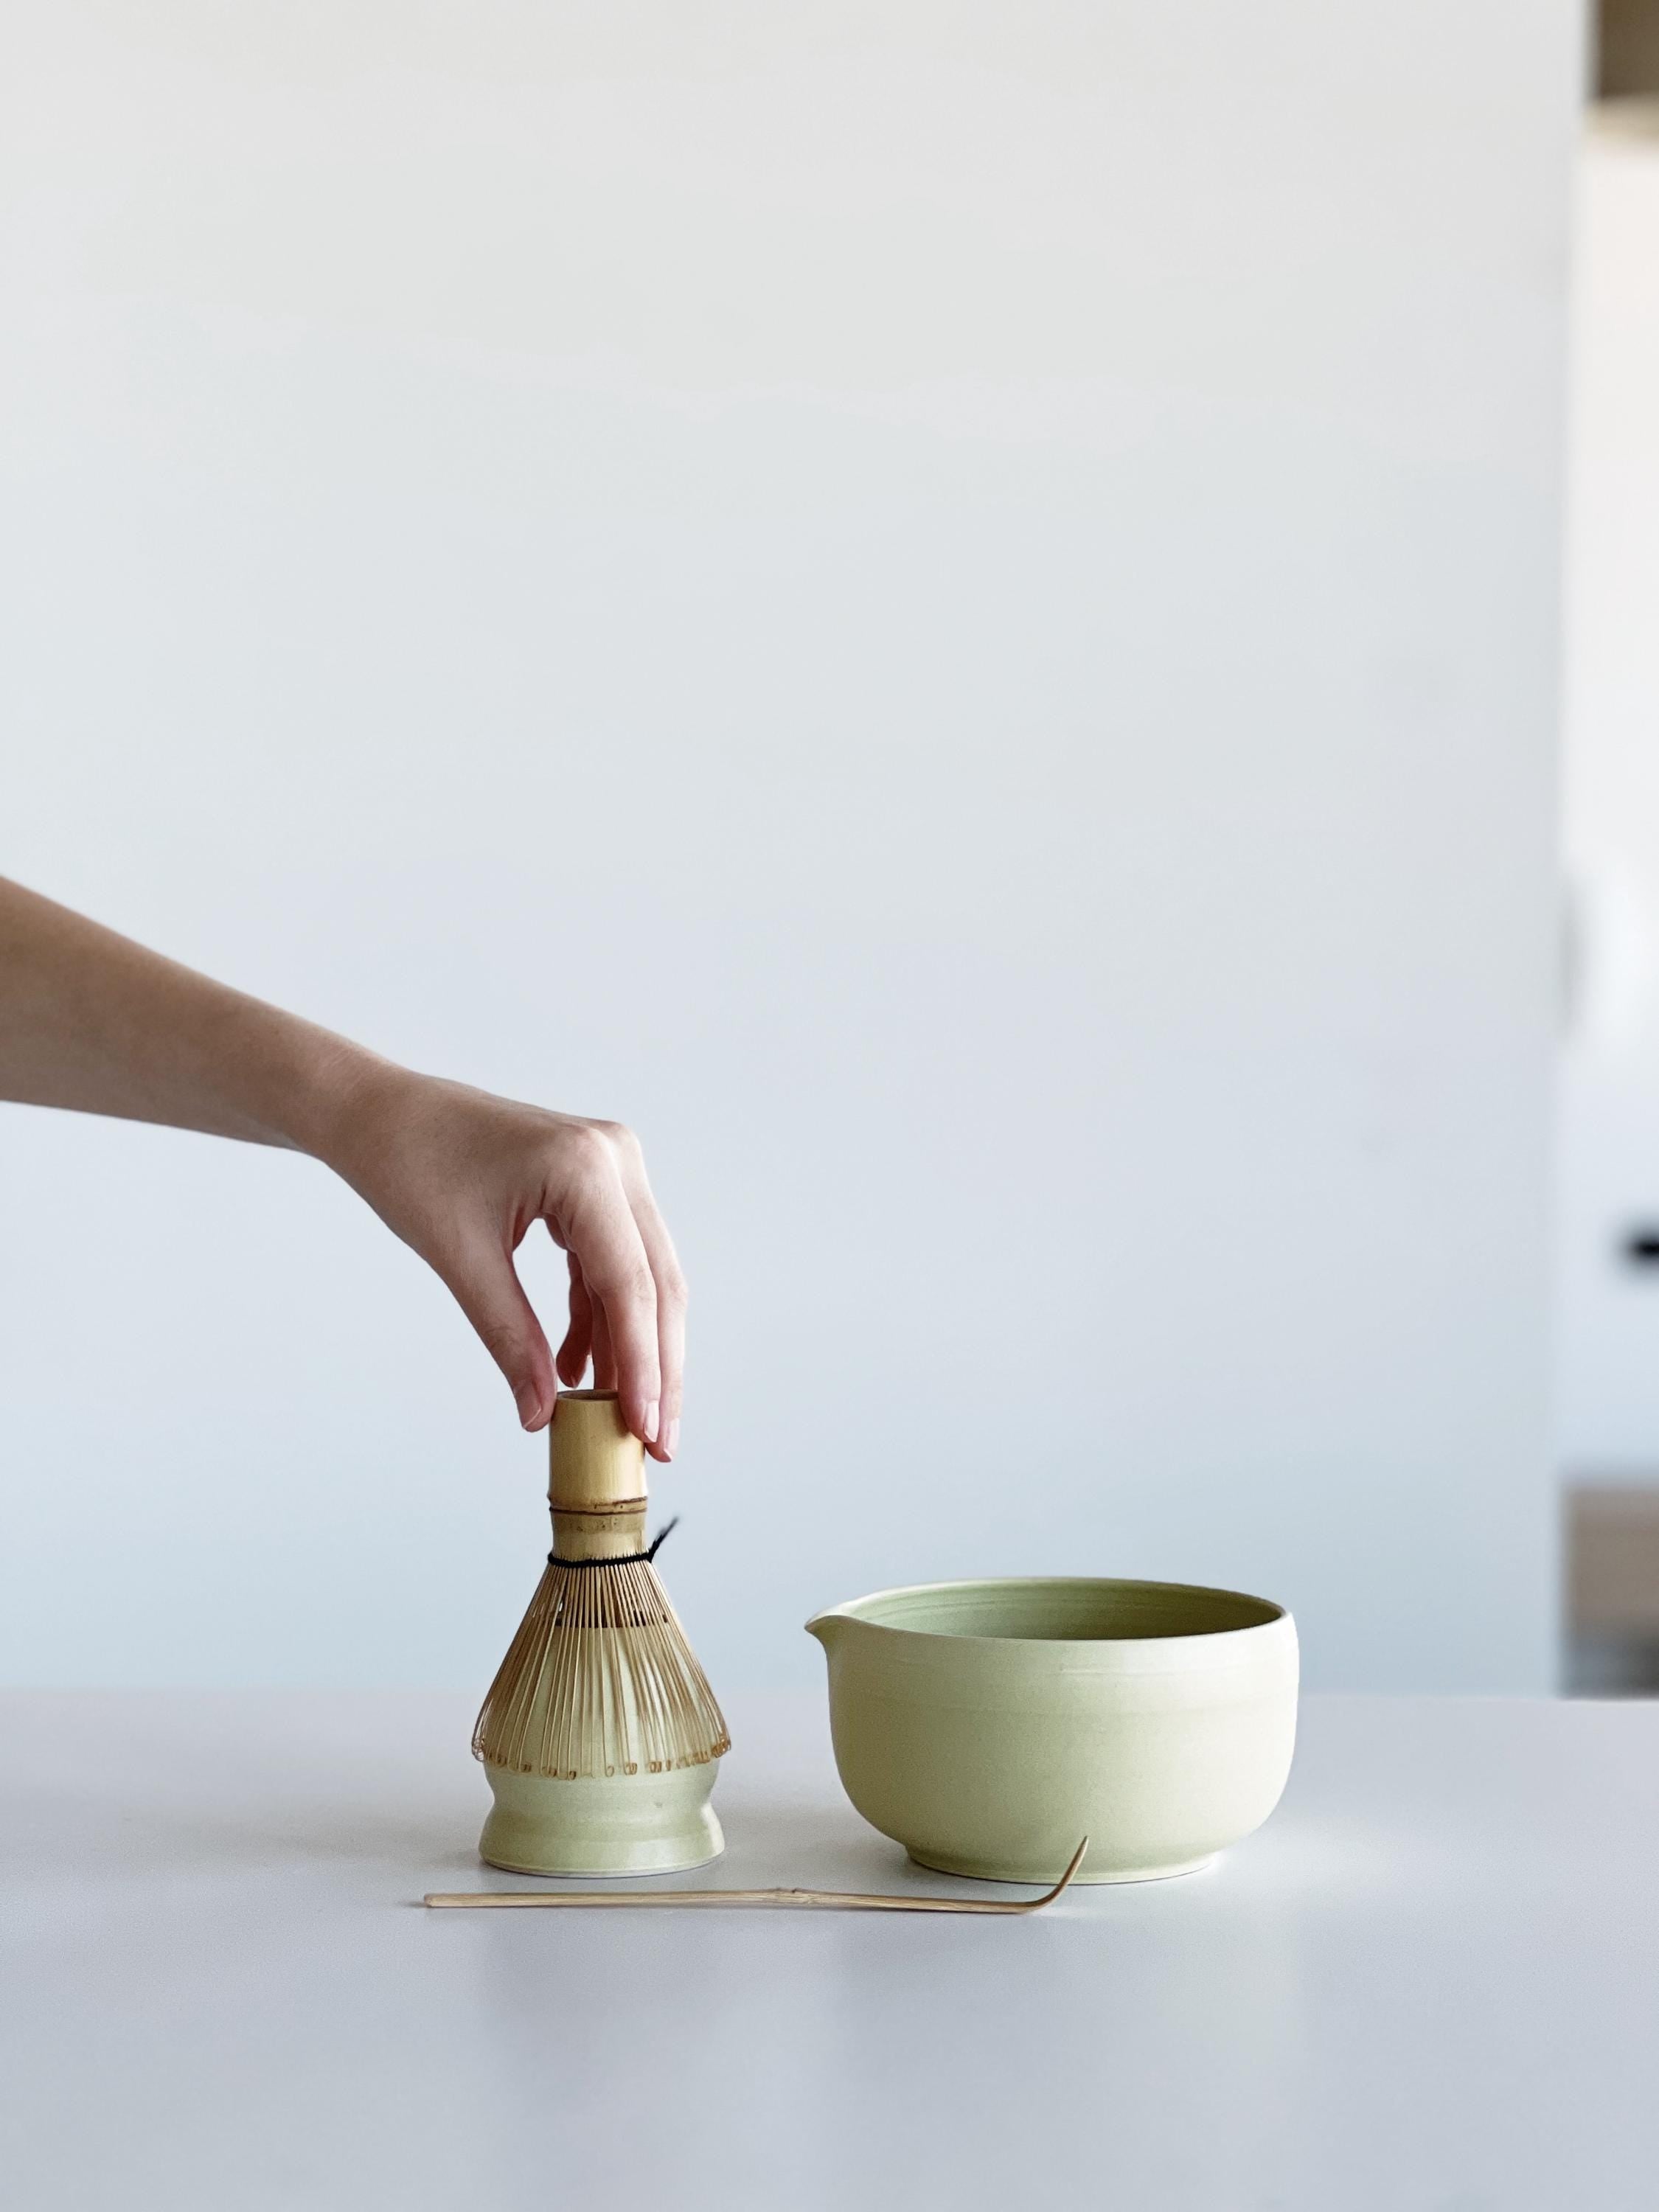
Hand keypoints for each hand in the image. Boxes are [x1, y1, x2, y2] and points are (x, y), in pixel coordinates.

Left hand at [324, 1068, 686, 1453]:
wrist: (379, 1112)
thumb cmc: (409, 1164)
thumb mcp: (460, 1259)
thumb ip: (510, 1338)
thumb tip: (543, 1416)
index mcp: (584, 1168)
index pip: (630, 1284)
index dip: (642, 1365)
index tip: (645, 1431)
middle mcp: (615, 1159)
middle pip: (655, 1283)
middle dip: (656, 1367)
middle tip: (657, 1443)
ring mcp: (612, 1167)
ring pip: (643, 1277)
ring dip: (633, 1348)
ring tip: (624, 1419)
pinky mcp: (596, 1183)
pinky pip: (613, 1262)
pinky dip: (601, 1316)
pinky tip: (582, 1369)